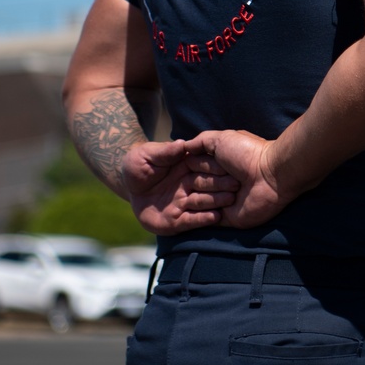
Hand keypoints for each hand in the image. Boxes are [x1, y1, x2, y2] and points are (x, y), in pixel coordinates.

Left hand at [122, 140, 236, 234]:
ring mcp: (184, 203)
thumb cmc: (138, 165)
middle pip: (207, 186)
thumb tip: (182, 143)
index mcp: (186, 167)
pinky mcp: (176, 221)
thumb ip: (165, 152)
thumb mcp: (147, 155)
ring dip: (217, 202)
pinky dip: (204, 219)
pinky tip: (216, 217)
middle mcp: (189, 186)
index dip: (214, 167)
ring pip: (203, 203)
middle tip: (236, 186)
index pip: (203, 167)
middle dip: (221, 185)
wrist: (128, 187)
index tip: (228, 165)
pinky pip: (192, 221)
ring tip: (230, 201)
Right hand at [182, 130, 288, 228]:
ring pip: (196, 201)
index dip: (198, 165)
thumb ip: (200, 141)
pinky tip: (216, 210)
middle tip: (233, 177)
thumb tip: (184, 146)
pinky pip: (204, 220)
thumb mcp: (222, 139)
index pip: (191, 167)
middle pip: (192, 184)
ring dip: (212, 195)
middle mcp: (216, 181)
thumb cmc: (247, 154)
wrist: (271, 177)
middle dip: (208, 181)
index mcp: (216, 163)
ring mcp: (219, 200)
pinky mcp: (225, 218)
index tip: (214, 164)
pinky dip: (204, 216)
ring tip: (236, 190)